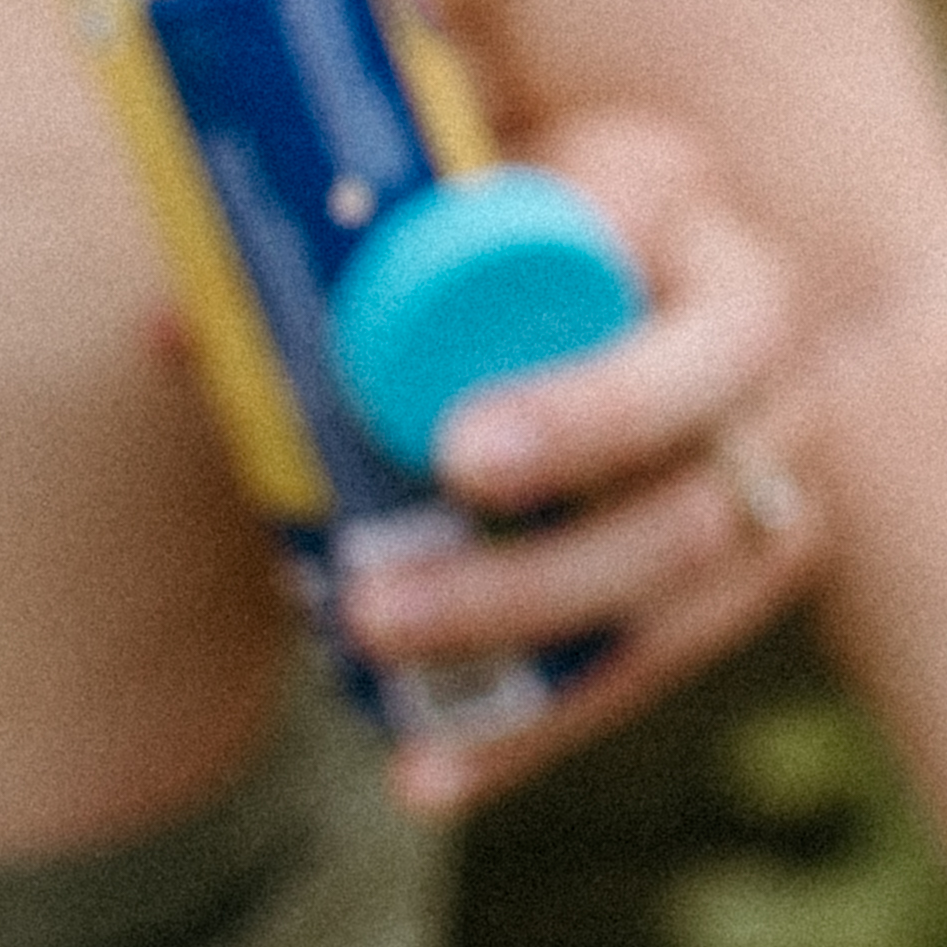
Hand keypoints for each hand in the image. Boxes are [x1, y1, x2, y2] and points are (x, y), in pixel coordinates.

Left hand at [349, 107, 827, 817]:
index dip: (583, 401)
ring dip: (520, 644)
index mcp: (697, 225)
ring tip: (373, 665)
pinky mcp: (749, 567)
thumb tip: (171, 338)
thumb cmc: (536, 207)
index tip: (454, 455)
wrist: (674, 258)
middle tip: (377, 605)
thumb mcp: (467, 171)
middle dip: (532, 568)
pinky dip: (539, 728)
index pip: (680, 326)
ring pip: (681, 585)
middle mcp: (764, 354)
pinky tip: (426, 775)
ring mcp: (774, 470)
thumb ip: (341, 234)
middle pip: (685, 493)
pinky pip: (658, 664)